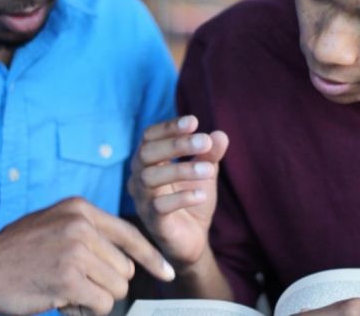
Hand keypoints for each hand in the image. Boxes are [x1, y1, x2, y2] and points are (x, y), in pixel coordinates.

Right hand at [0, 197, 174, 315]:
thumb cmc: (16, 251)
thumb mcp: (54, 224)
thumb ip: (89, 233)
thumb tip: (126, 258)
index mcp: (80, 209)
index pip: (130, 234)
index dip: (152, 258)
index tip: (167, 273)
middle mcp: (82, 226)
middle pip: (125, 268)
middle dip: (107, 284)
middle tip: (76, 285)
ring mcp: (76, 251)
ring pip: (117, 288)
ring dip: (95, 298)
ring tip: (66, 291)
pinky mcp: (69, 278)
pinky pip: (101, 304)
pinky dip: (86, 310)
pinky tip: (62, 301)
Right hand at [128, 115, 228, 269]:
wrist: (193, 238)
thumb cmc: (192, 198)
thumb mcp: (205, 172)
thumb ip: (210, 153)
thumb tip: (220, 135)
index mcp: (148, 161)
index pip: (149, 136)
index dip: (169, 127)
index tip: (194, 121)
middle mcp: (139, 177)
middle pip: (146, 153)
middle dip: (176, 144)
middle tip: (204, 142)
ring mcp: (142, 200)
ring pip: (150, 178)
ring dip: (181, 170)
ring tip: (209, 170)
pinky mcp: (152, 222)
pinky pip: (159, 206)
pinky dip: (182, 198)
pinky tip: (202, 195)